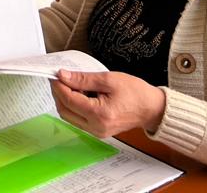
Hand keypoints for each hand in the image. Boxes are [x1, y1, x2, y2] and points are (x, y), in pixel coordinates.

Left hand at [50, 69, 166, 137]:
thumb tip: (63, 76)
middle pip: (65, 111)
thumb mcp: (108, 79)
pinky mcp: (98, 131)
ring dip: (65, 100)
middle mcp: (96, 127)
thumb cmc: (135, 93)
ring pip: (69, 117)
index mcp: (99, 114)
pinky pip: (78, 120)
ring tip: (70, 84)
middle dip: (58, 93)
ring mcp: (97, 132)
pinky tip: (79, 94)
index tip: (55, 74)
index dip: (58, 86)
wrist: (152, 108)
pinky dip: (74, 107)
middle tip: (59, 78)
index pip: (68, 100)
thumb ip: (83, 78)